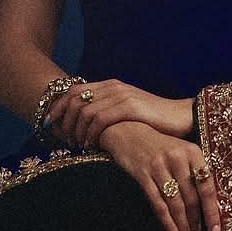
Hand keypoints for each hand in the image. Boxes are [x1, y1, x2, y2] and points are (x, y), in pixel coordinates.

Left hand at [47, 80, 192, 151]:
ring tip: (78, 145)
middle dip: (64, 122)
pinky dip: (91, 133)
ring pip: (85, 112)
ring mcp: (122, 96)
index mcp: (110, 85)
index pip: (73, 91)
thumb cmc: (154, 120)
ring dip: (76, 130)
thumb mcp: (127, 111)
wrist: (183, 117)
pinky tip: (91, 145)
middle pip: (74, 101)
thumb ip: (107, 112)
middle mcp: (114, 87)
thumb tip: (83, 125)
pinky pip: (100, 120)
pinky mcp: (130, 108)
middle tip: (65, 140)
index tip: (48, 124)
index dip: (57, 107)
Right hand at [98, 121, 219, 230]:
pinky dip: (167, 223)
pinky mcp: (143, 174)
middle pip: (192, 199)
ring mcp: (159, 166)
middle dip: (197, 226)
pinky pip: (158, 204)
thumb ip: (195, 174)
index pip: (207, 188)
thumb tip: (212, 208)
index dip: (212, 214)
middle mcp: (178, 158)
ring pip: (176, 205)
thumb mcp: (182, 152)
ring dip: (183, 229)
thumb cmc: (160, 146)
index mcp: (194, 152)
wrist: (127, 130)